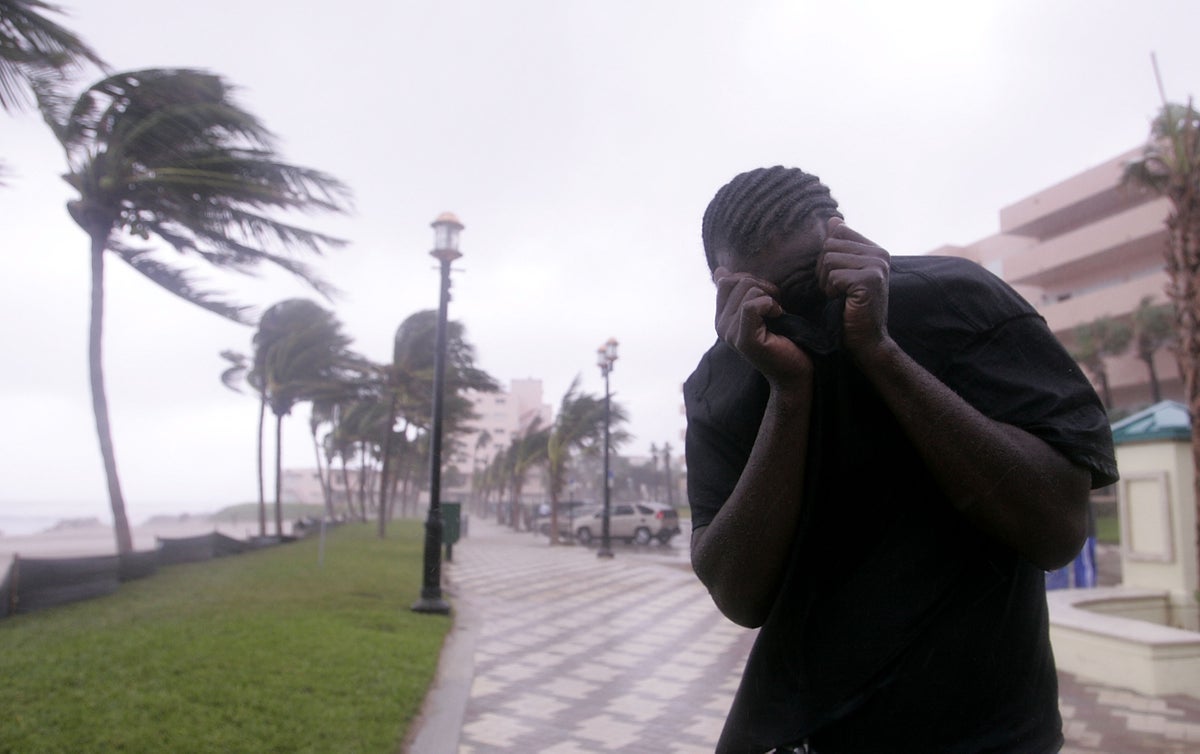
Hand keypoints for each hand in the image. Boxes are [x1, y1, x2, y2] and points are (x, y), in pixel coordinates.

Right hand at [713, 266, 812, 386]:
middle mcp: (720, 326)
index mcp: (722, 317)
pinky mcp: (744, 340)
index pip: (726, 280)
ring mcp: (730, 334)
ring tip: (778, 313)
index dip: (752, 280)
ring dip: (770, 296)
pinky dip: (770, 305)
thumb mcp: (761, 307)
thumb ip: (740, 291)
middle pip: (736, 282)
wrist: (796, 371)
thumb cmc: (784, 339)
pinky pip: (751, 306)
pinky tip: (779, 316)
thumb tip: (720, 270)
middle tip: (776, 306)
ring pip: (747, 290)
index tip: (768, 297)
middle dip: (763, 286)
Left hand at [819, 217, 890, 358]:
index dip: (828, 255)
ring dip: (826, 282)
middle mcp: (880, 254)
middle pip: (830, 244)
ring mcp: (877, 266)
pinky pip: (833, 275)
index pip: (839, 231)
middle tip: (837, 290)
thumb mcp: (843, 275)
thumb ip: (840, 247)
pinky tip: (844, 302)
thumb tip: (833, 220)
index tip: (838, 278)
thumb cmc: (851, 309)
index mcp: (875, 250)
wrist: (866, 341)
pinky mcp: (870, 280)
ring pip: (829, 259)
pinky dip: (831, 291)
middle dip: (824, 269)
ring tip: (840, 296)